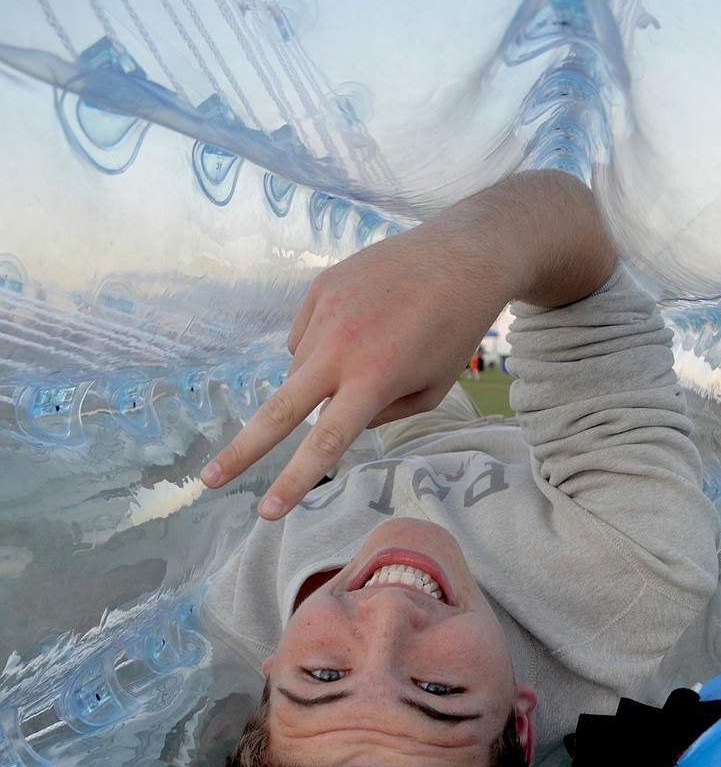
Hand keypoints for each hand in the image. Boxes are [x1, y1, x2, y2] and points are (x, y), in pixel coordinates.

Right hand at [200, 172, 614, 517]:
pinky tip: (358, 330)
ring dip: (314, 384)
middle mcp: (340, 345)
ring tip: (367, 358)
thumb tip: (332, 420)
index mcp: (374, 379)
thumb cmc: (455, 331)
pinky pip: (304, 336)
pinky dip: (320, 348)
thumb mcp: (431, 390)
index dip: (293, 481)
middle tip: (209, 480)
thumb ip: (380, 415)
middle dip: (241, 451)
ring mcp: (325, 311)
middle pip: (278, 410)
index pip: (324, 442)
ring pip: (297, 370)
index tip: (266, 512)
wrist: (465, 254)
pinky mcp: (320, 287)